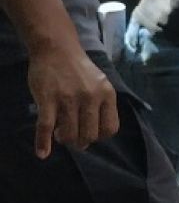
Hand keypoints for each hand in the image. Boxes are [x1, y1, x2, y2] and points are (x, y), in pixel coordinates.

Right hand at [26, 44, 118, 158]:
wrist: (57, 49)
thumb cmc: (79, 69)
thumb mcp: (100, 84)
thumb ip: (100, 106)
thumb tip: (91, 137)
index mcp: (107, 94)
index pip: (110, 128)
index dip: (99, 136)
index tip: (90, 133)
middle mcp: (91, 97)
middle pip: (90, 134)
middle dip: (81, 140)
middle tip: (72, 136)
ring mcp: (69, 98)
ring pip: (69, 134)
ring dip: (64, 139)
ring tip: (60, 134)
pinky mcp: (48, 99)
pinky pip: (46, 127)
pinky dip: (43, 143)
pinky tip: (43, 153)